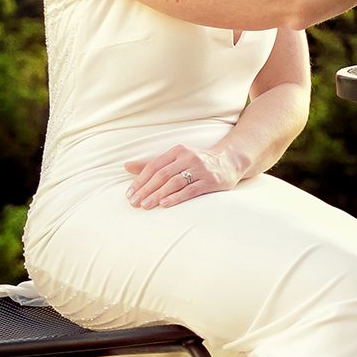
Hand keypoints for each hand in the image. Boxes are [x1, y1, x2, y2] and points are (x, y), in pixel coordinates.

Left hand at [124, 144, 239, 208]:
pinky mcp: (210, 181)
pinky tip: (164, 204)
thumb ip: (152, 164)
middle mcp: (188, 157)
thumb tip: (126, 166)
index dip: (140, 180)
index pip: (154, 166)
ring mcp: (200, 169)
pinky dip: (175, 197)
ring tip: (146, 206)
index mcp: (178, 151)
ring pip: (174, 182)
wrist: (230, 161)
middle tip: (134, 203)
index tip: (130, 194)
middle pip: (162, 174)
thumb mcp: (176, 159)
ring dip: (157, 195)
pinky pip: (190, 190)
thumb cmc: (198, 162)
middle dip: (146, 190)